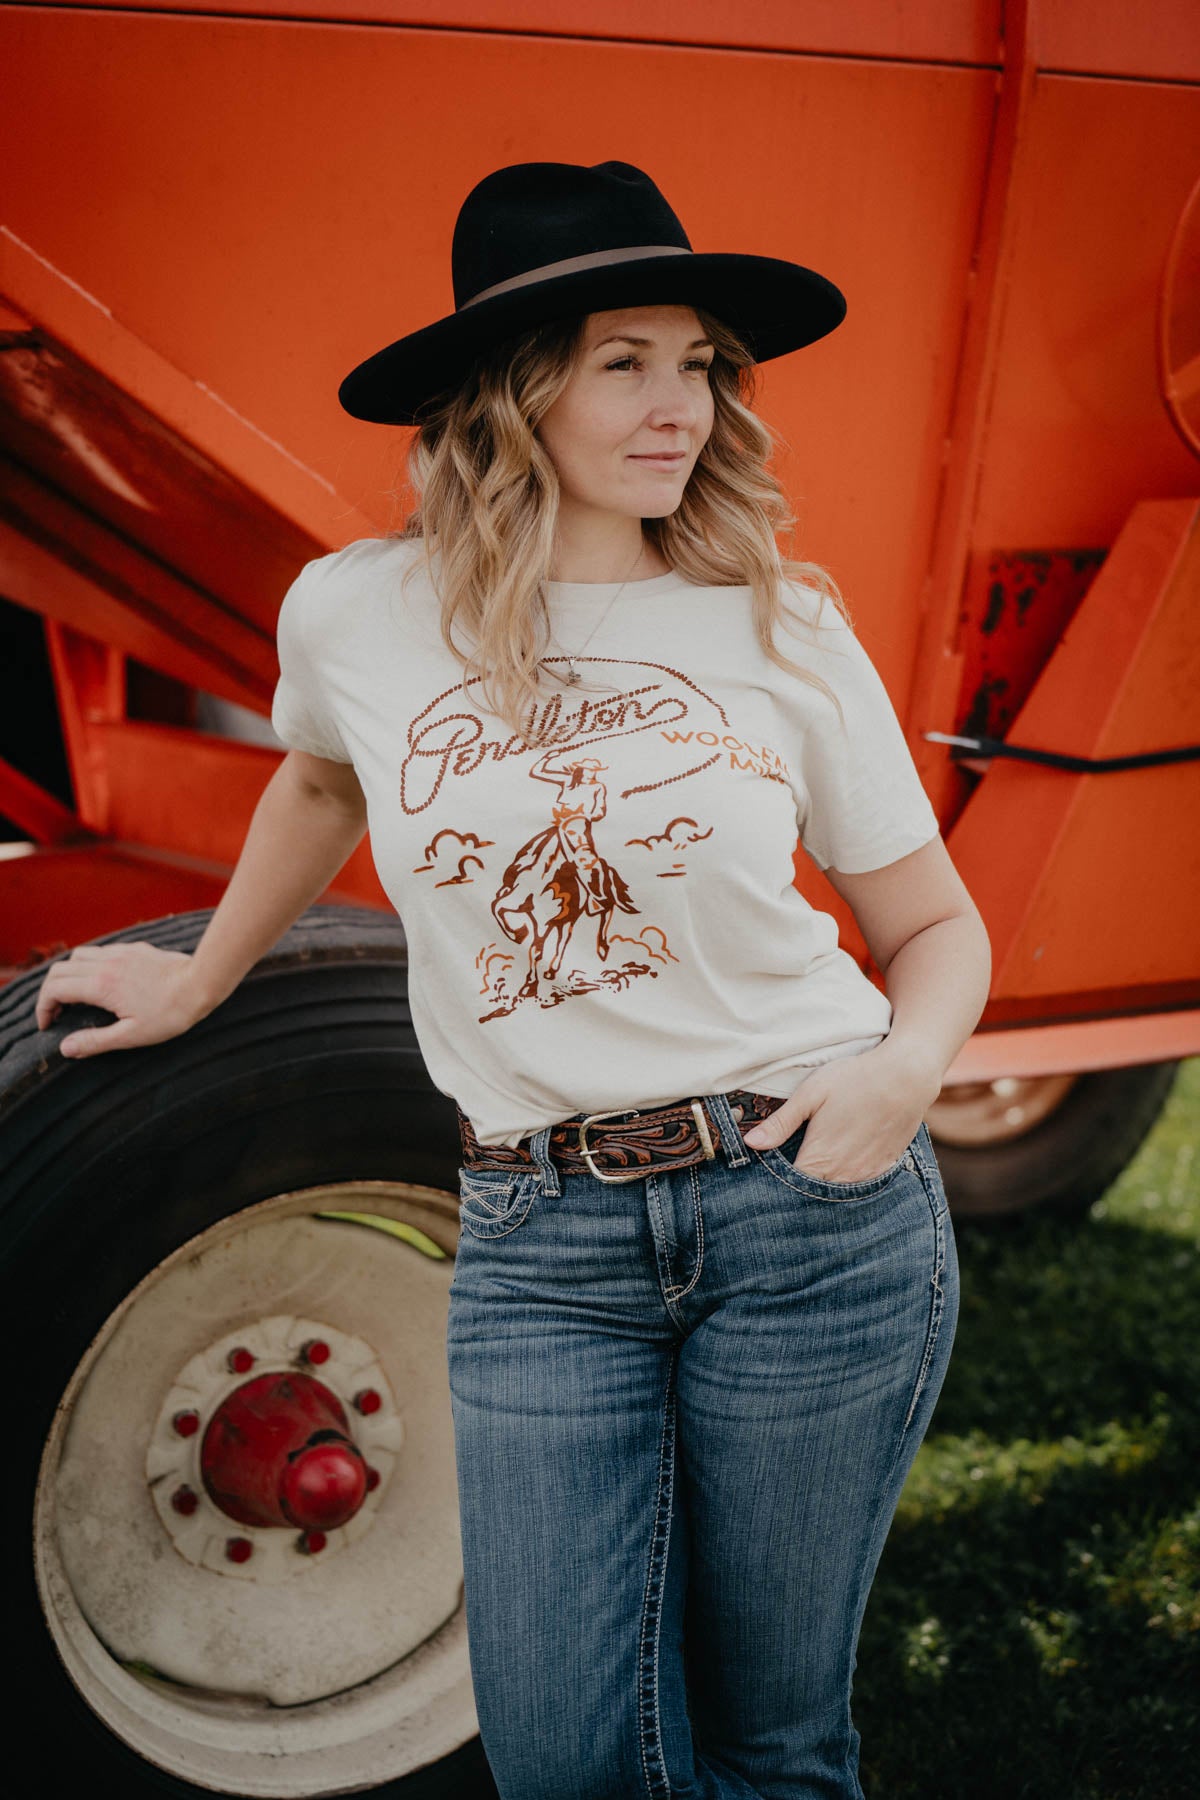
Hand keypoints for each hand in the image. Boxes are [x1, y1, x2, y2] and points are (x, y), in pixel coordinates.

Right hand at [34, 942, 212, 1058]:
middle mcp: (106, 964)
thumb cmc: (170, 1014)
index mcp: (101, 986)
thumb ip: (95, 1041)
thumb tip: (66, 1048)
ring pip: (78, 956)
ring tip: (75, 996)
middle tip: (57, 1012)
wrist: (201, 983)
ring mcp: (120, 953)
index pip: (55, 989)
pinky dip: (89, 964)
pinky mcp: (134, 949)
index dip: (44, 1008)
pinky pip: (101, 951)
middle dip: (50, 991)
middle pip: (60, 970)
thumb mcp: (132, 1036)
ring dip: (68, 975)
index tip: (47, 1024)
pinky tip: (102, 980)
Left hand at [739, 1044, 939, 1181]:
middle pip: (814, 1195)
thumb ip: (780, 1124)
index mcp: (819, 1158)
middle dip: (799, 1191)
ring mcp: (866, 1174)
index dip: (776, 1186)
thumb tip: (750, 1144)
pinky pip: (861, 1186)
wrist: (906, 1077)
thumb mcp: (810, 1094)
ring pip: (838, 1193)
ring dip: (825, 1187)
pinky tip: (843, 1168)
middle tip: (790, 1177)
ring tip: (816, 1173)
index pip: (790, 1188)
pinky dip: (849, 1182)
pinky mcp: (884, 1168)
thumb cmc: (854, 1079)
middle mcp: (843, 1175)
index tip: (767, 1179)